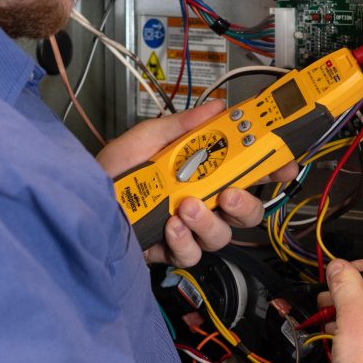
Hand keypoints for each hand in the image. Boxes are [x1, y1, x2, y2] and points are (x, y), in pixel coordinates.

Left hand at [98, 102, 292, 265]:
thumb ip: (183, 125)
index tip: (283, 165)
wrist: (79, 203)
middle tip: (228, 192)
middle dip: (245, 202)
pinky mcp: (169, 252)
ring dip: (208, 222)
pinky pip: (191, 255)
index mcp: (201, 172)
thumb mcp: (146, 138)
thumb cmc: (110, 172)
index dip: (272, 169)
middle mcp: (200, 202)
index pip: (247, 172)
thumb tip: (218, 108)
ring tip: (186, 207)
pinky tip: (170, 226)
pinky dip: (183, 241)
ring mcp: (186, 230)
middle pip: (246, 211)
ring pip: (222, 236)